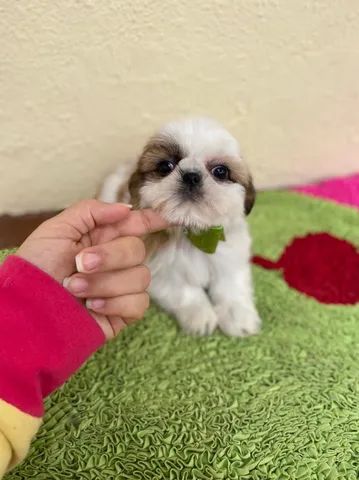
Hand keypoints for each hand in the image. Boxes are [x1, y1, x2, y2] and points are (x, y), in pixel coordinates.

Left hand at [16, 200, 168, 338]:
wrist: (27, 310)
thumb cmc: (37, 268)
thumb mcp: (56, 230)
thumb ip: (91, 212)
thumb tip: (126, 209)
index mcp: (102, 237)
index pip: (136, 225)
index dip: (151, 220)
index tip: (163, 218)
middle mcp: (115, 261)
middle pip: (138, 249)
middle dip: (110, 256)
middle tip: (80, 264)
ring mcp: (121, 287)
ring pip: (141, 277)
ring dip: (105, 283)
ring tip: (75, 289)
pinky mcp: (124, 312)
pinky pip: (139, 303)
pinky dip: (115, 303)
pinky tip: (92, 306)